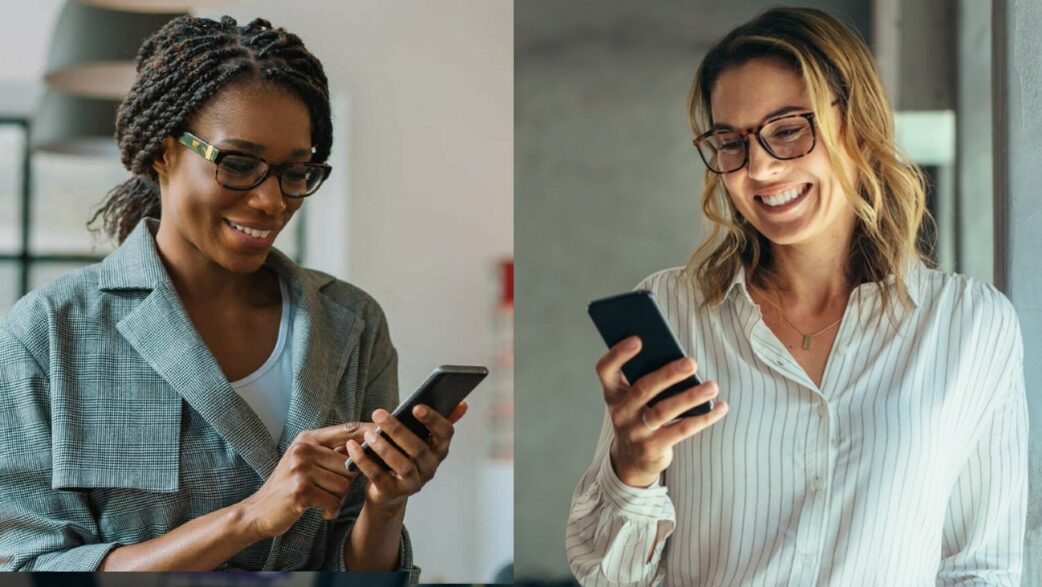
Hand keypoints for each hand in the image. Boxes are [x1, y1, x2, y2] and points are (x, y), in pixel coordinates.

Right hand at [239, 422, 372, 539]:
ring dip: (337, 498)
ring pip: (344, 484)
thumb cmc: (289, 486)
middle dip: (345, 482)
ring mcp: (301, 469)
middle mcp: (304, 450)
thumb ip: (330, 451)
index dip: (368, 432)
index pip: (346, 430)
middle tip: (328, 490)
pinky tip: (319, 510)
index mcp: (307, 438)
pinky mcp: (301, 491)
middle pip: (349, 464)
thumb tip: (366, 442)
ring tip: (321, 499)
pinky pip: (334, 501)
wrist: (258, 511)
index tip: (385, 431)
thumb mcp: (305, 460)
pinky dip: (330, 510)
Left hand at [345, 402, 467, 511]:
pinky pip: (378, 476)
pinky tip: (353, 447)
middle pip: (418, 448)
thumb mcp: (421, 437)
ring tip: (368, 433)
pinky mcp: (394, 493)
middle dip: (398, 430)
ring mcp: (414, 483)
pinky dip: (364, 461)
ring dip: (383, 447)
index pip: (445, 433)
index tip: (416, 407)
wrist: (388, 491)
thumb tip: (462, 403)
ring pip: (401, 465)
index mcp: (439, 449)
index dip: (433, 420)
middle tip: (378, 414)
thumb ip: (438, 420)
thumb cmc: (404, 454)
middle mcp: (430, 467)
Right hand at [596, 336, 727, 487]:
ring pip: (664, 411)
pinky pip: (682, 430)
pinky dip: (704, 418)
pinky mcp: (653, 448)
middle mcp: (620, 412)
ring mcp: (635, 432)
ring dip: (691, 397)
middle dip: (669, 374)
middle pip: (643, 389)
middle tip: (692, 362)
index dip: (618, 354)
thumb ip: (646, 378)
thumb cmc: (638, 416)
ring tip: (712, 386)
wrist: (631, 459)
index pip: (605, 369)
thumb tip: (681, 361)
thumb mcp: (633, 398)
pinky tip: (720, 407)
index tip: (638, 339)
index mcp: (613, 392)